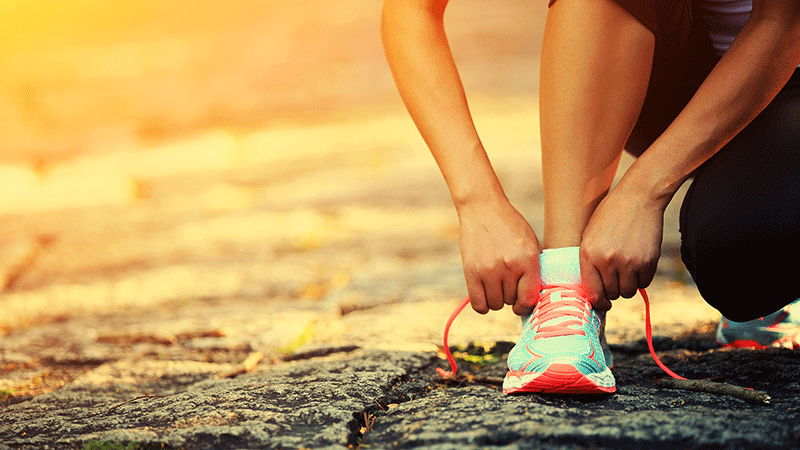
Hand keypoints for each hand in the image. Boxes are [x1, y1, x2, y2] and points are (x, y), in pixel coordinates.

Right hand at [457, 198, 540, 315]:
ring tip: (496, 286)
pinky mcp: (471, 271)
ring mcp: (489, 270)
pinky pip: (478, 303)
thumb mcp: (531, 243)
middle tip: (507, 284)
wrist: (483, 208)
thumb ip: (536, 268)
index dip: (525, 305)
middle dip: (510, 296)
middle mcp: (510, 267)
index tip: (521, 303)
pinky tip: (485, 296)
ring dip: (496, 299)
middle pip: (511, 301)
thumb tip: (537, 297)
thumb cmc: (510, 226)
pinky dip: (482, 305)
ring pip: (495, 304)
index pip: (529, 298)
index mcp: (529, 260)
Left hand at [579, 181, 665, 310]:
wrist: (638, 197)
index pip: (592, 292)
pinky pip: (645, 283)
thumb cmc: (610, 215)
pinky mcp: (648, 261)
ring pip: (628, 292)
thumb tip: (592, 291)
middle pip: (611, 294)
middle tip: (615, 279)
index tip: (602, 303)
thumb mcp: (589, 236)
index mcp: (589, 254)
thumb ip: (589, 262)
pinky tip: (638, 263)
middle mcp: (608, 261)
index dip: (598, 302)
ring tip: (625, 270)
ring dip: (627, 286)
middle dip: (613, 290)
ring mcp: (629, 262)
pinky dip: (641, 278)